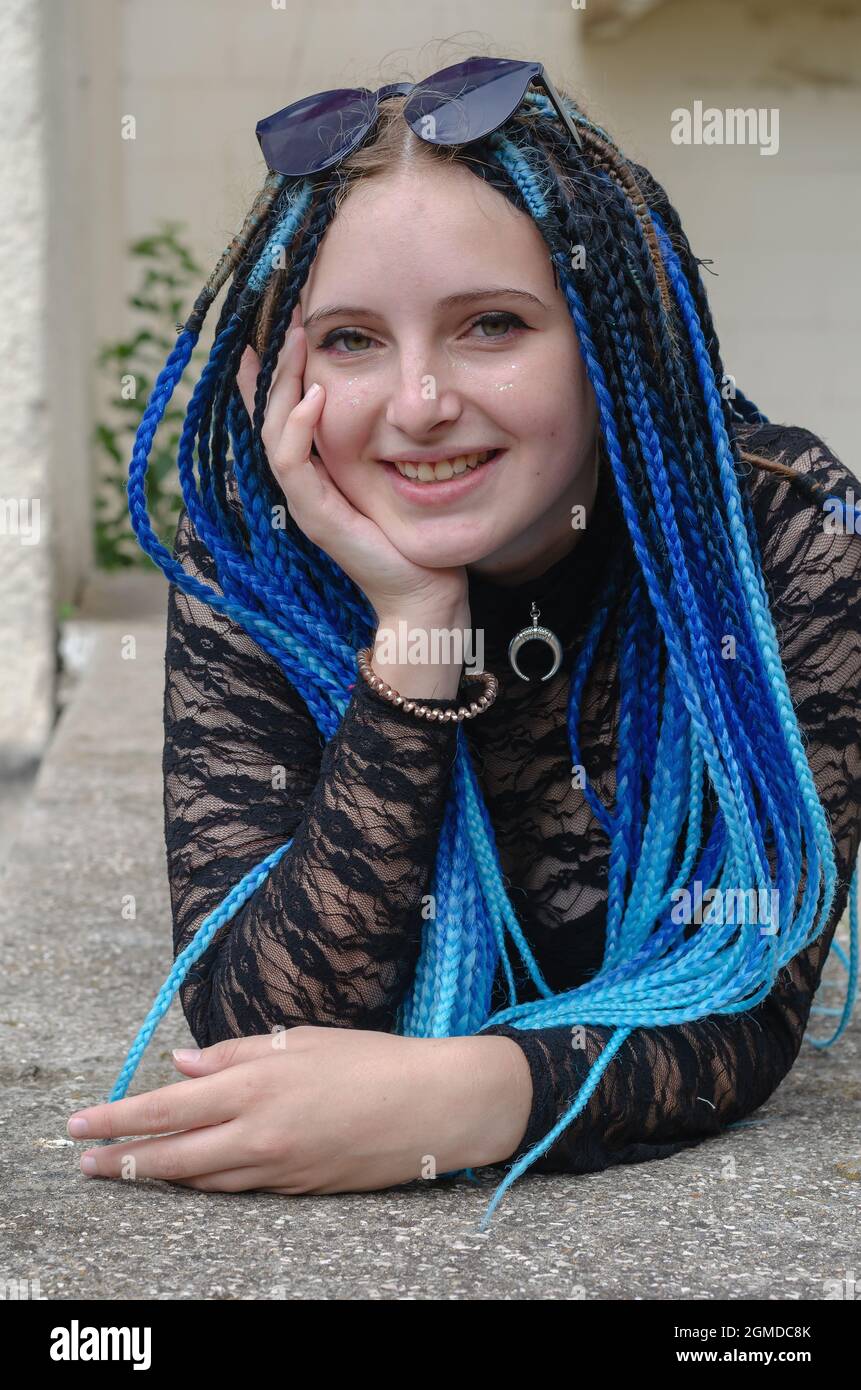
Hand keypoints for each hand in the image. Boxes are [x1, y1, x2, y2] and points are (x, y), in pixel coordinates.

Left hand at [66, 1028, 532, 1192]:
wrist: (433, 1107)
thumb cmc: (371, 1060)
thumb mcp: (301, 1041)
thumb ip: (236, 1054)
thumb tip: (182, 1064)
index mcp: (258, 1085)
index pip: (169, 1107)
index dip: (119, 1119)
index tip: (80, 1125)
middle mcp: (260, 1132)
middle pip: (173, 1155)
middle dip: (123, 1161)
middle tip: (85, 1164)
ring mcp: (278, 1167)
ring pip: (201, 1178)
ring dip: (159, 1175)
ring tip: (126, 1170)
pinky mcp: (297, 1189)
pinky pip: (237, 1188)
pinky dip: (205, 1182)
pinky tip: (189, 1175)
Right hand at [236, 306, 467, 620]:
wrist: (423, 592)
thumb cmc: (415, 535)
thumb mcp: (394, 475)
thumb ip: (381, 441)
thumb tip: (391, 396)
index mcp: (315, 473)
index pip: (280, 413)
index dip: (273, 372)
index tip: (278, 324)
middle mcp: (302, 484)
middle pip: (268, 414)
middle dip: (274, 363)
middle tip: (285, 315)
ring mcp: (304, 500)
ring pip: (272, 431)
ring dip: (281, 382)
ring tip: (294, 339)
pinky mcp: (316, 516)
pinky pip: (292, 463)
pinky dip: (299, 427)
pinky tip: (313, 396)